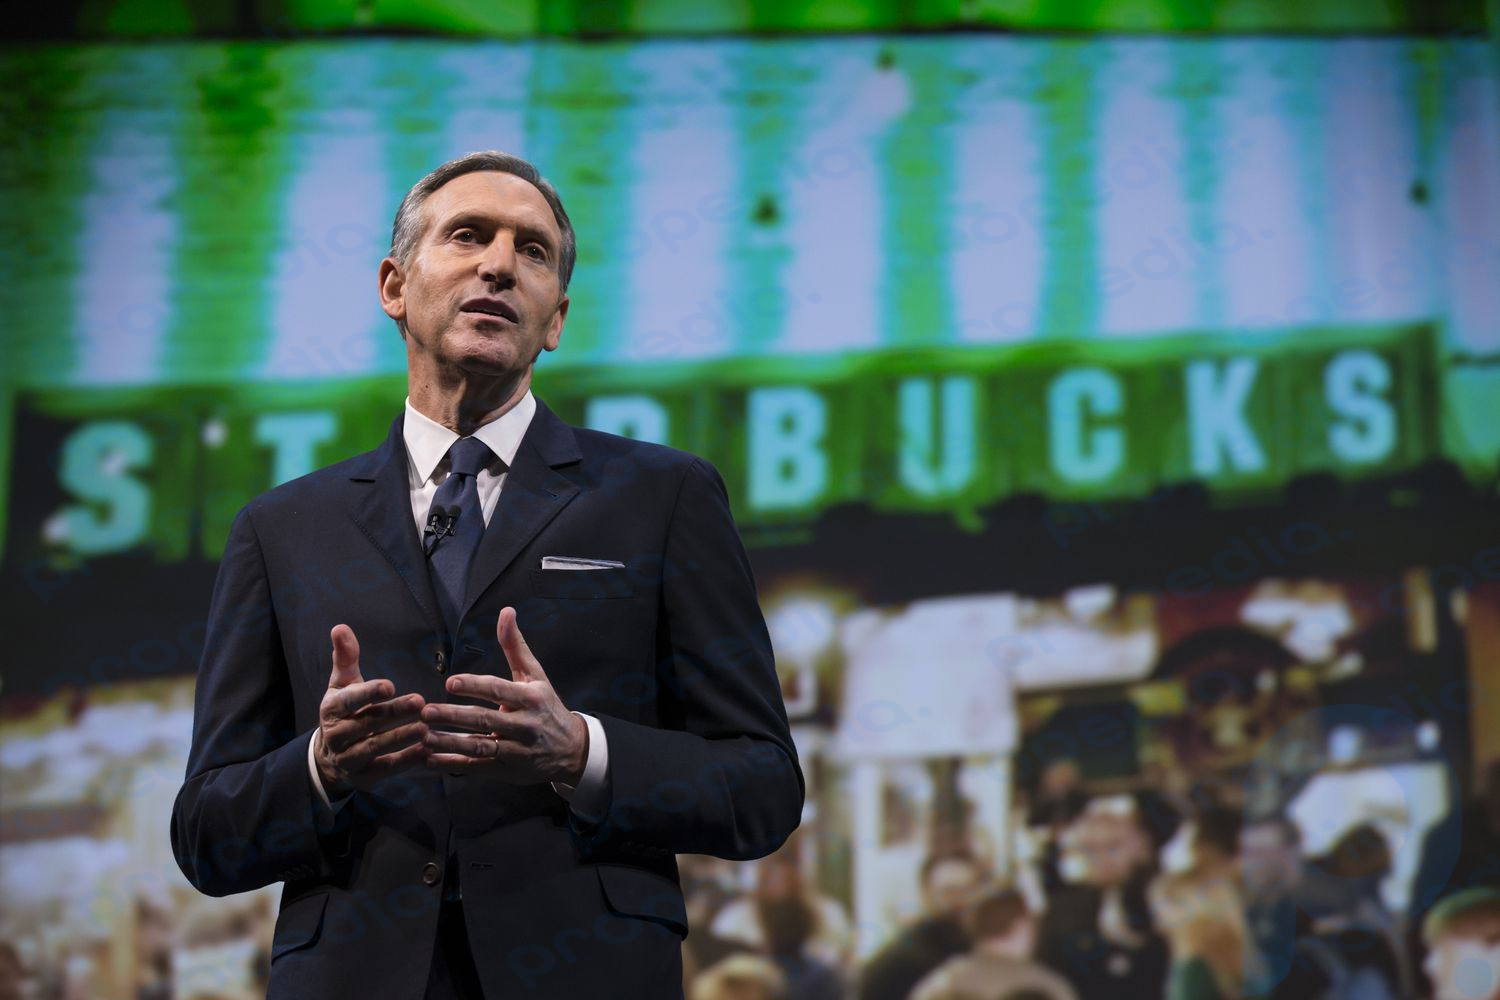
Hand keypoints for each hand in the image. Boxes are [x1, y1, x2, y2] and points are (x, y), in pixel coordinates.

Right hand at [313, 624, 428, 792]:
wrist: (328, 758)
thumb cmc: (343, 711)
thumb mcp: (341, 685)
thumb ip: (345, 658)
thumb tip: (340, 627)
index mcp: (331, 708)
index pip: (349, 700)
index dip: (368, 693)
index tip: (389, 685)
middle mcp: (337, 734)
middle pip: (367, 722)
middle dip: (394, 712)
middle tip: (420, 701)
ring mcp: (349, 757)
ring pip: (376, 747)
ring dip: (401, 737)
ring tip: (426, 727)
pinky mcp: (364, 775)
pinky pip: (386, 768)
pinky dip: (406, 760)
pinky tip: (427, 750)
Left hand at [420, 607, 587, 784]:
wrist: (572, 749)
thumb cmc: (546, 706)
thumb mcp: (535, 675)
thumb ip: (515, 645)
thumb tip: (506, 611)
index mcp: (531, 698)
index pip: (499, 690)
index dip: (475, 686)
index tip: (450, 682)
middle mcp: (525, 725)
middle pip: (485, 720)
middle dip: (454, 717)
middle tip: (426, 711)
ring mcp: (516, 750)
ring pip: (480, 748)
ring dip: (450, 743)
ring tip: (424, 737)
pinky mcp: (508, 770)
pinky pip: (478, 768)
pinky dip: (454, 764)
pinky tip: (431, 760)